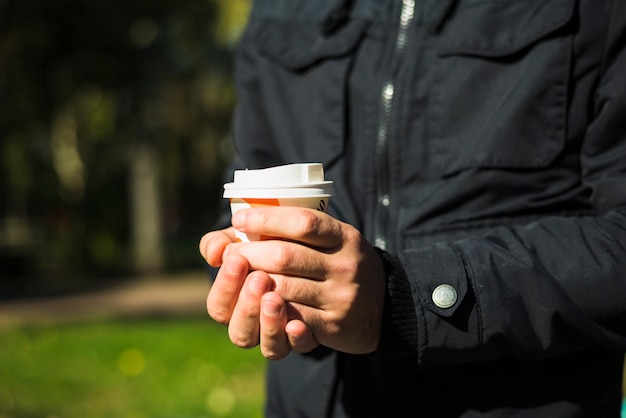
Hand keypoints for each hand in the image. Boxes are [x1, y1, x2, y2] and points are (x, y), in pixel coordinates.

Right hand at [199, 227, 318, 358]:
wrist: (317, 254)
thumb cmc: (269, 243)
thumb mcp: (246, 237)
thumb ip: (223, 241)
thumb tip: (215, 252)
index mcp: (233, 304)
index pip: (219, 307)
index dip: (225, 287)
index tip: (237, 260)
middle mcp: (254, 326)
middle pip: (240, 332)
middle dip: (247, 305)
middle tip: (259, 278)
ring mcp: (280, 336)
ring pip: (268, 347)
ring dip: (269, 323)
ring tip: (275, 298)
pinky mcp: (306, 338)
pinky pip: (299, 347)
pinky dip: (297, 338)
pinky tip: (298, 324)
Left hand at [224, 206, 385, 354]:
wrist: (385, 306)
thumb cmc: (339, 265)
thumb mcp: (329, 240)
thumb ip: (286, 231)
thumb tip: (221, 244)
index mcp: (343, 236)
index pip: (302, 221)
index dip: (265, 218)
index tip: (240, 219)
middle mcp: (344, 264)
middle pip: (284, 255)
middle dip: (249, 253)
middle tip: (231, 254)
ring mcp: (340, 296)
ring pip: (282, 289)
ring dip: (252, 284)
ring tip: (241, 278)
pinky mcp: (334, 325)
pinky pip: (293, 319)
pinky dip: (271, 312)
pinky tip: (261, 304)